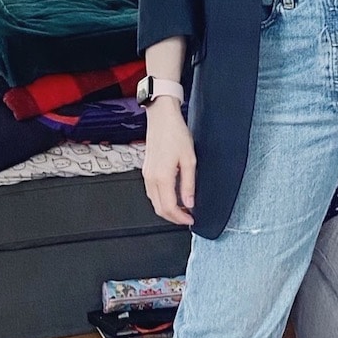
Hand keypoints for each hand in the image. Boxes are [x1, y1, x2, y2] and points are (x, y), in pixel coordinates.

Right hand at [142, 99, 195, 226]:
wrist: (162, 118)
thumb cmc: (176, 133)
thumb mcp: (189, 160)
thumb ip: (189, 184)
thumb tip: (189, 203)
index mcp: (162, 177)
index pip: (169, 207)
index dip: (180, 218)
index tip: (191, 220)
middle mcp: (151, 178)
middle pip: (159, 208)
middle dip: (174, 217)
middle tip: (188, 217)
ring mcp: (147, 174)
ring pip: (154, 201)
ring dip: (167, 209)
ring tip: (183, 208)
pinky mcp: (147, 170)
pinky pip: (152, 192)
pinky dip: (162, 200)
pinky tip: (173, 197)